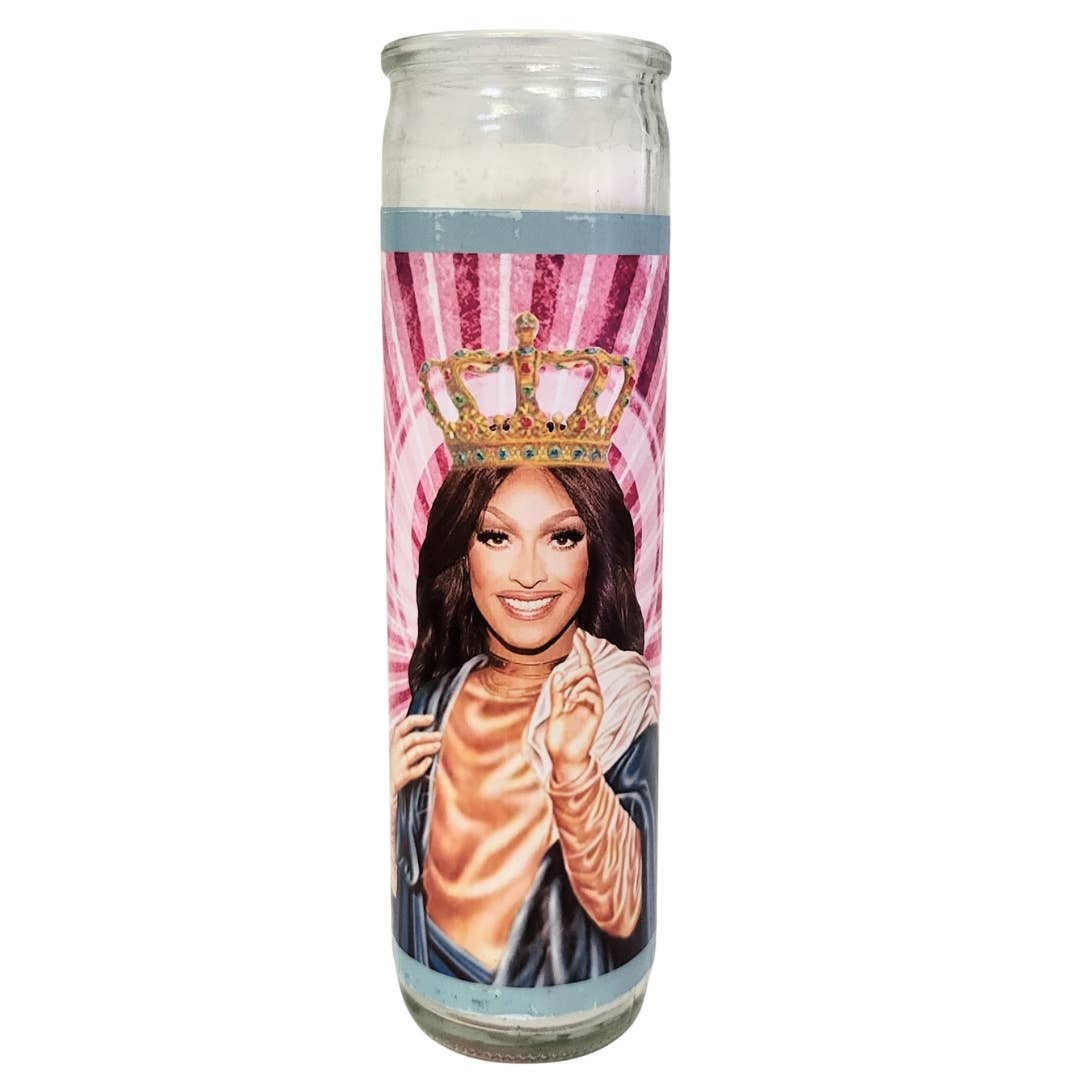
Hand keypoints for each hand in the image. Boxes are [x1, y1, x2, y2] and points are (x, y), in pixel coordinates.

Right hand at [389, 713, 440, 795]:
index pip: (404, 725)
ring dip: (429, 747)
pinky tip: (429, 761)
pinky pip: (414, 771)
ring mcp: (397, 764)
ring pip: (416, 752)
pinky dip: (423, 765)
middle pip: (412, 738)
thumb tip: (425, 723)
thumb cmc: (389, 764)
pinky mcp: (400, 778)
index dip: (419, 720)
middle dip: (428, 735)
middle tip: (439, 735)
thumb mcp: (392, 748)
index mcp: (391, 740)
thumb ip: (404, 738)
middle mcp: (393, 750)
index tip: (431, 718)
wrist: (379, 786)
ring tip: (438, 745)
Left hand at [546, 630, 603, 784]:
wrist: (564, 758)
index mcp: (579, 693)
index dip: (582, 650)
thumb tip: (558, 674)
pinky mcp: (596, 715)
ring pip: (591, 680)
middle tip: (560, 682)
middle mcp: (589, 697)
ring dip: (575, 681)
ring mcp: (594, 705)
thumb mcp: (554, 710)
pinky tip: (572, 700)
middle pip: (588, 671)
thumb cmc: (559, 736)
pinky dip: (582, 693)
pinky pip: (594, 695)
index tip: (578, 634)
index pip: (584, 667)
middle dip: (573, 670)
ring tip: (564, 693)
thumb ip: (557, 693)